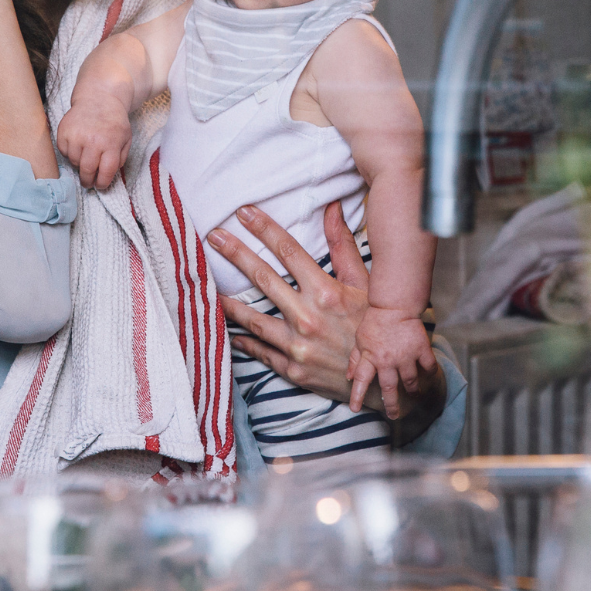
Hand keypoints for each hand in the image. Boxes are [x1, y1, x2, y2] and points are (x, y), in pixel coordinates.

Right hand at [56, 97, 130, 188]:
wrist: (98, 98)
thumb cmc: (114, 122)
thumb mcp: (125, 139)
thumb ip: (120, 159)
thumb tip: (108, 176)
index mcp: (111, 143)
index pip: (106, 172)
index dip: (103, 183)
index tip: (100, 185)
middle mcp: (93, 140)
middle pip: (87, 170)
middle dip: (88, 181)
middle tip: (88, 183)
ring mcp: (76, 136)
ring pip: (73, 162)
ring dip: (79, 164)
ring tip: (85, 156)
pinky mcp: (63, 131)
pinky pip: (63, 152)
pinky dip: (69, 153)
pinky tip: (77, 145)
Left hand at [212, 202, 443, 431]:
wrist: (383, 381)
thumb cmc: (375, 328)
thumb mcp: (365, 285)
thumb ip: (343, 246)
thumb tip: (333, 209)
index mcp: (327, 293)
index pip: (289, 251)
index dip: (264, 229)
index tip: (244, 212)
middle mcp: (308, 318)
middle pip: (263, 278)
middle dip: (236, 254)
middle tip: (214, 236)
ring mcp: (298, 346)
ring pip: (253, 319)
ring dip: (229, 301)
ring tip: (208, 288)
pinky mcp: (293, 370)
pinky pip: (261, 352)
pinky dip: (244, 341)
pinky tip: (230, 331)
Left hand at [347, 307, 436, 416]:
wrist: (394, 304)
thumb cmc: (375, 321)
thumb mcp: (360, 339)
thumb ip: (355, 359)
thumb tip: (348, 377)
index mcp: (371, 357)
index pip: (361, 380)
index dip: (357, 396)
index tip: (355, 409)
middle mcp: (388, 360)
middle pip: (389, 388)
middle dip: (391, 404)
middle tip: (393, 415)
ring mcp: (405, 355)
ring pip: (410, 381)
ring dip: (412, 390)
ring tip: (414, 395)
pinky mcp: (421, 348)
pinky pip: (428, 366)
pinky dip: (430, 372)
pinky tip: (429, 376)